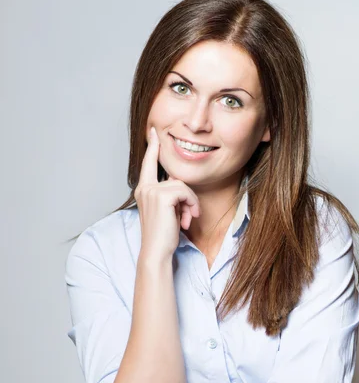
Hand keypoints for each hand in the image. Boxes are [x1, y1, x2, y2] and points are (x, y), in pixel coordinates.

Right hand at [134, 126, 200, 260]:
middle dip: (187, 198)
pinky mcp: (162, 195)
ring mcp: (151, 190)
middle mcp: (145, 187)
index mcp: (144, 189)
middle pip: (176, 178)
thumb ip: (171, 194)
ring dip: (190, 204)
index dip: (153, 146)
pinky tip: (187, 220)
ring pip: (183, 186)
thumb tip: (181, 185)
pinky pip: (186, 191)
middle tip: (188, 216)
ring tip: (186, 220)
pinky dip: (191, 205)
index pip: (149, 163)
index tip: (154, 131)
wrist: (157, 251)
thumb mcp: (167, 210)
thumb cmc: (164, 235)